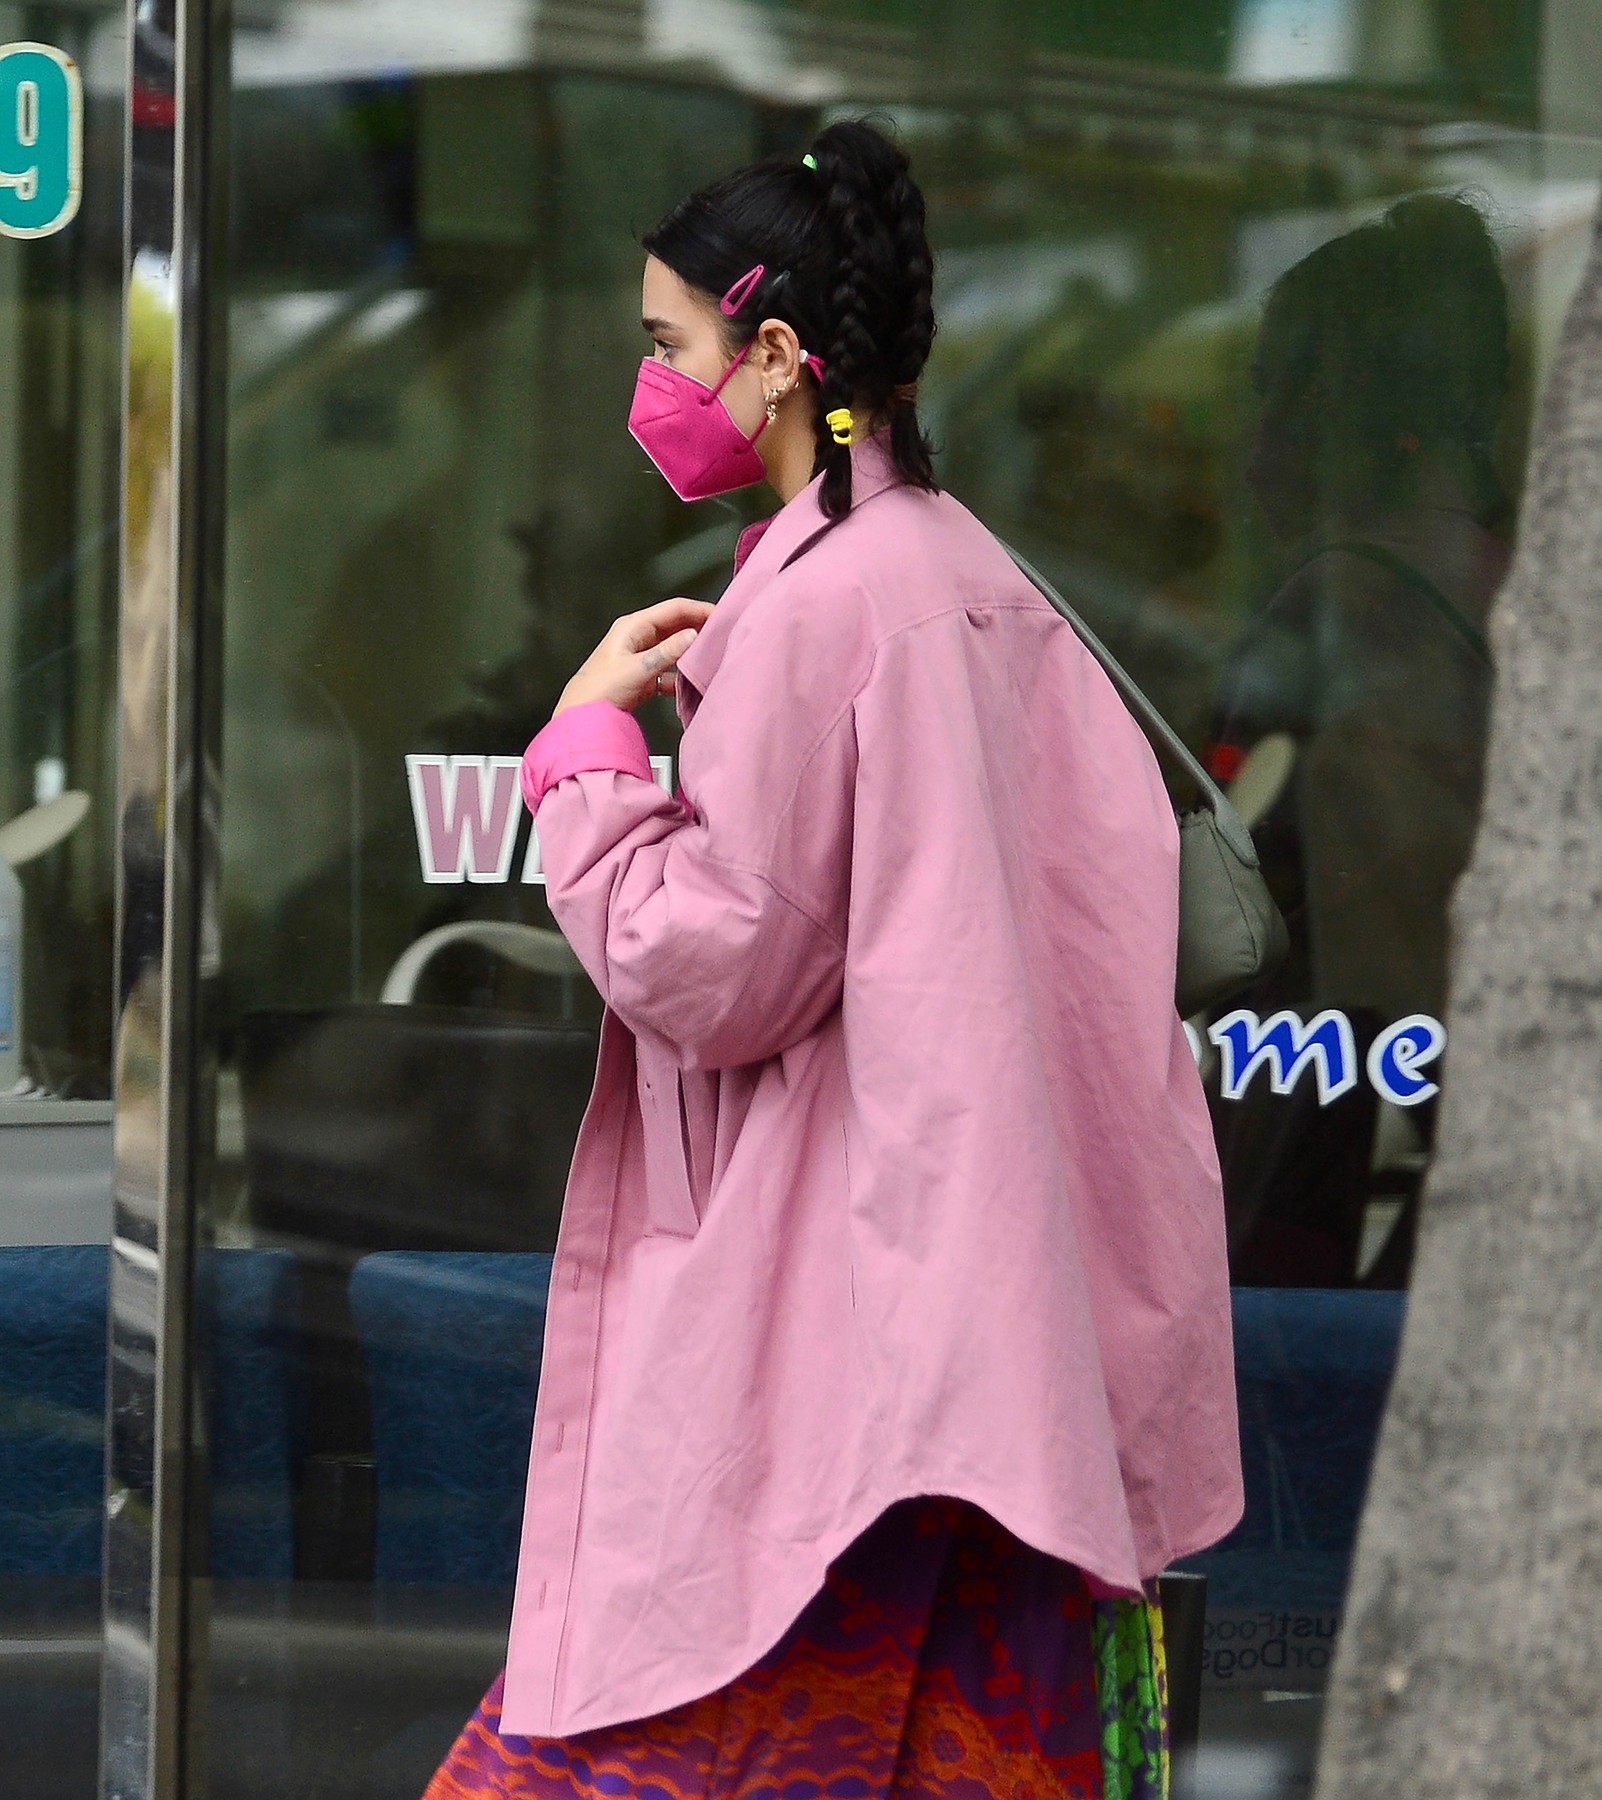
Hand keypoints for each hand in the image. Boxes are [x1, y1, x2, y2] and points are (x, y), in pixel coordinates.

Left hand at [553, 598, 716, 715]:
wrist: (582, 716)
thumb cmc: (600, 689)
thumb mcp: (638, 669)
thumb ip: (668, 652)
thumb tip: (693, 636)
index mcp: (633, 627)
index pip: (673, 609)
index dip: (698, 610)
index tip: (720, 616)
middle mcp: (637, 638)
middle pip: (675, 626)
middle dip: (698, 629)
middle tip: (721, 636)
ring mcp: (640, 657)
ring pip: (673, 648)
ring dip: (690, 653)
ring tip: (711, 657)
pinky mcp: (643, 676)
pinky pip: (668, 670)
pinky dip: (680, 676)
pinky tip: (689, 684)